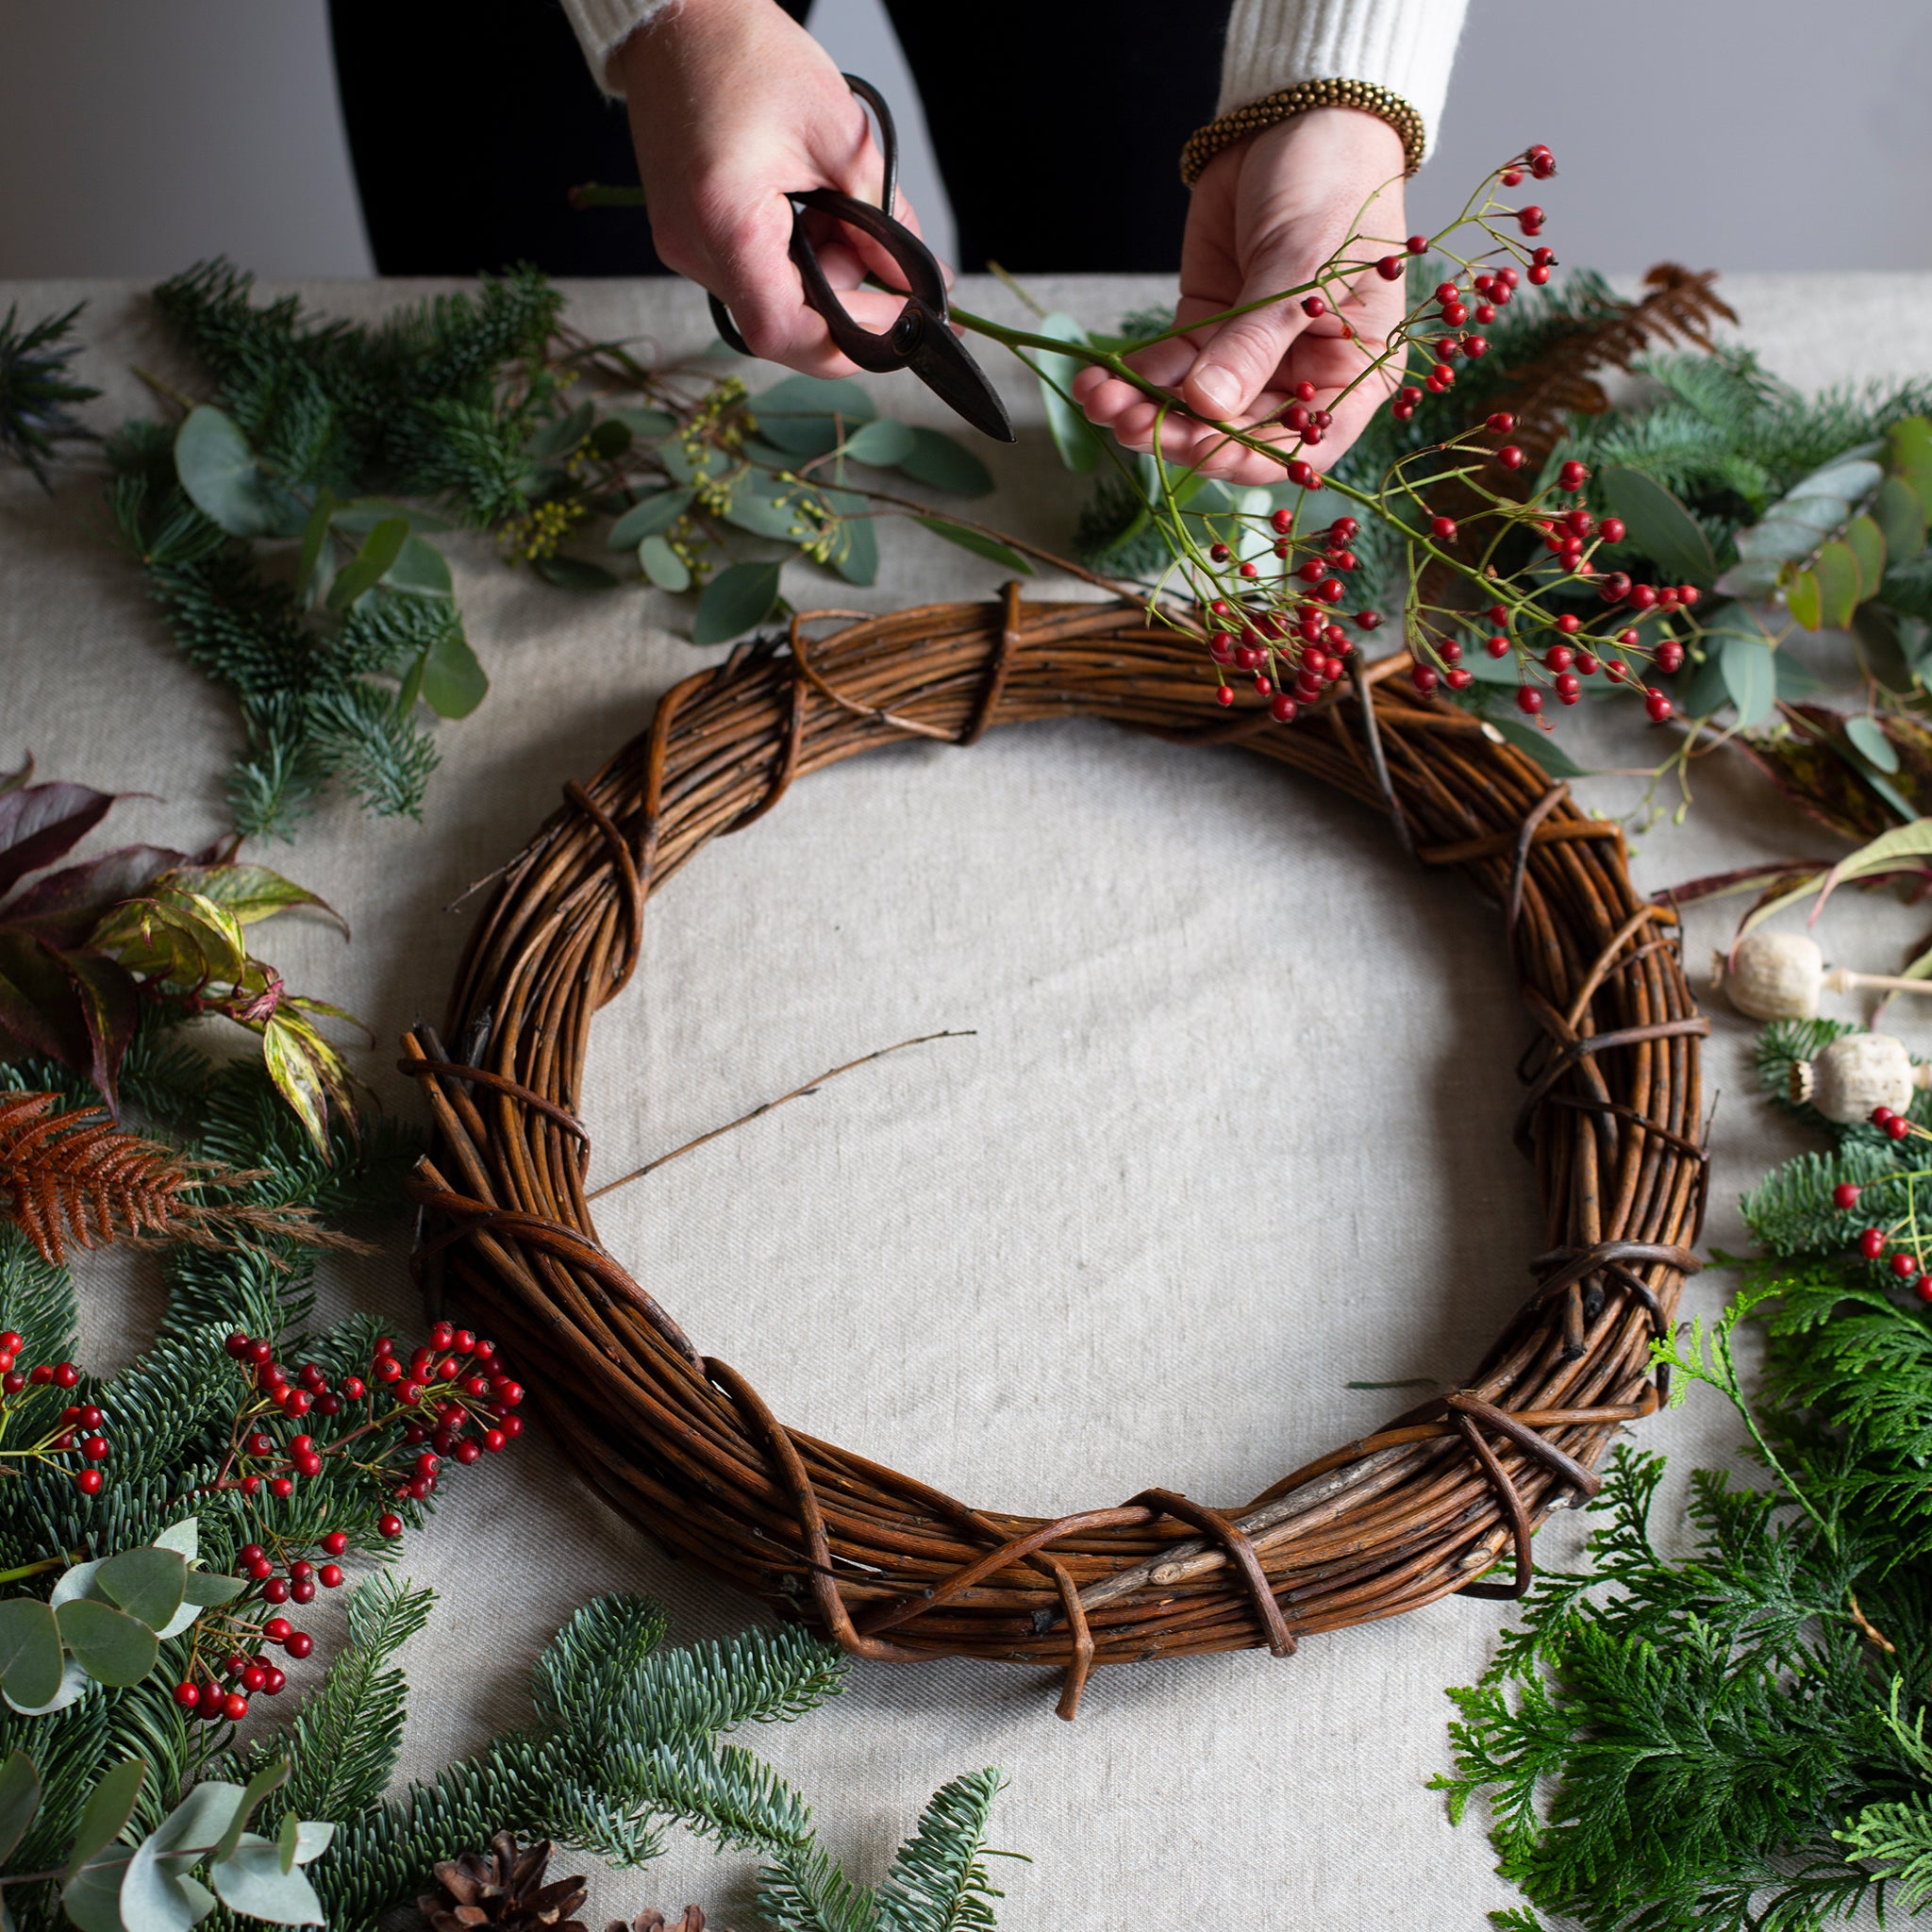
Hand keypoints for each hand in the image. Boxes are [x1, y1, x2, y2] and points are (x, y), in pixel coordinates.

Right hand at [615, 0, 944, 374]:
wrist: (680, 21)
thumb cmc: (748, 56)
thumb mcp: (839, 134)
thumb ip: (884, 220)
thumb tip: (917, 281)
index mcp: (725, 220)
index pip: (784, 331)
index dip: (852, 338)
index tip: (899, 319)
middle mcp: (693, 248)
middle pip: (781, 326)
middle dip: (844, 303)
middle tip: (879, 255)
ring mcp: (685, 248)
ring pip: (772, 304)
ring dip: (823, 278)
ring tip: (840, 213)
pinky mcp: (690, 240)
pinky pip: (754, 277)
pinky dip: (796, 261)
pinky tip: (809, 214)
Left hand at [1072, 109, 1407, 484]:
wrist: (1299, 115)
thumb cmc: (1333, 183)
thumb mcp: (1300, 264)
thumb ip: (1253, 341)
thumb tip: (1207, 405)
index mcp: (1353, 373)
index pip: (1300, 446)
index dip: (1246, 457)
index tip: (1196, 447)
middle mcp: (1302, 375)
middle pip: (1235, 431)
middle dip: (1178, 430)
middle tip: (1127, 422)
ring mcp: (1250, 354)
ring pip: (1193, 403)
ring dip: (1144, 407)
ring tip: (1100, 399)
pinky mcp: (1207, 326)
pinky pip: (1168, 367)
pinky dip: (1134, 376)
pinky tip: (1099, 377)